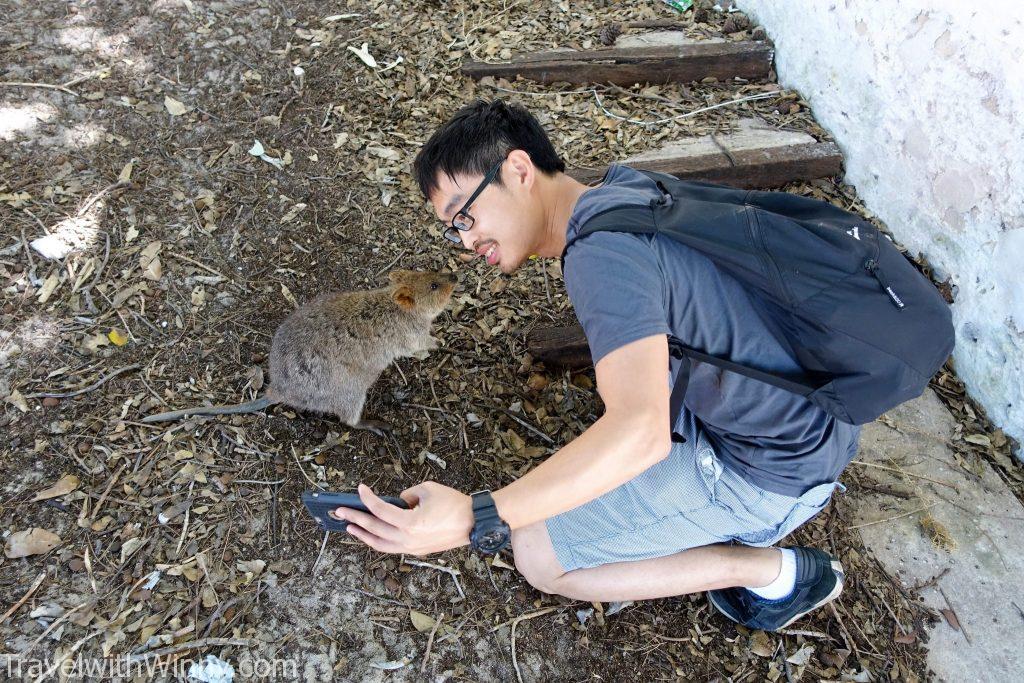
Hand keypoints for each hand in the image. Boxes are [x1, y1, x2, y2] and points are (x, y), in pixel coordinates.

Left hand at [333, 482, 473, 555]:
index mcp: (410, 523)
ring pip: (379, 544)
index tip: (360, 489)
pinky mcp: (416, 550)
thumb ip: (407, 495)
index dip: (367, 498)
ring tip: (350, 526)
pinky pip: (391, 547)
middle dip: (355, 518)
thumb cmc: (453, 504)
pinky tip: (371, 533)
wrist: (473, 523)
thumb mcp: (427, 489)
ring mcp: (411, 547)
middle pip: (374, 529)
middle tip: (340, 511)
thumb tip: (397, 502)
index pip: (381, 510)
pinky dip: (378, 540)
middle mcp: (408, 539)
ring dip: (363, 535)